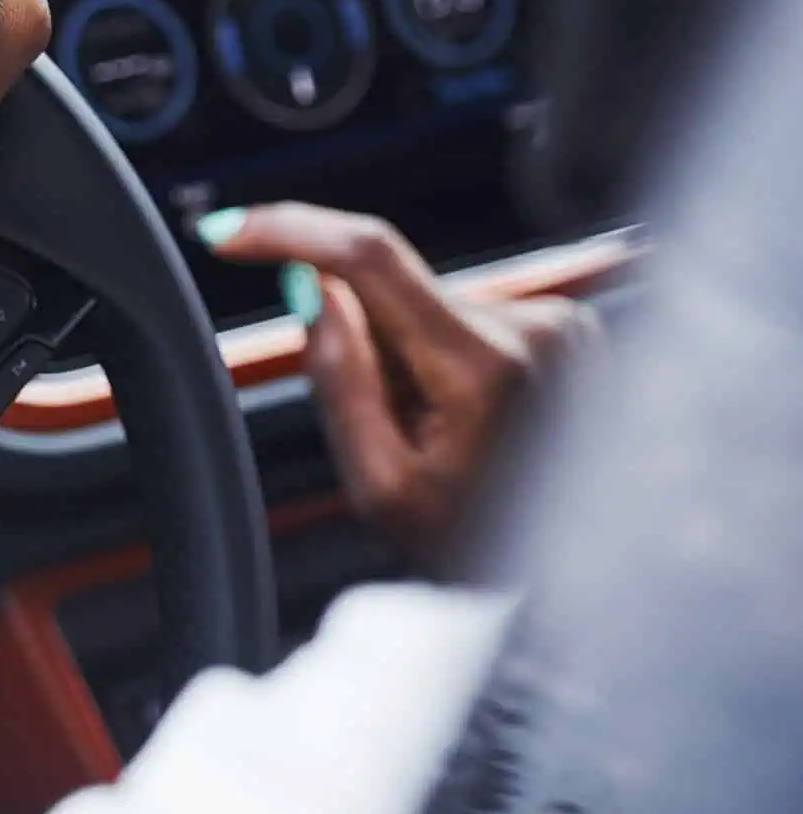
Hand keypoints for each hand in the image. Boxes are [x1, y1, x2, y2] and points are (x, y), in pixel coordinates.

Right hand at [198, 202, 593, 557]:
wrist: (583, 582)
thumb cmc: (480, 548)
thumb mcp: (381, 489)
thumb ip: (339, 382)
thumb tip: (313, 289)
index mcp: (485, 367)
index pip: (369, 256)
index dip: (287, 231)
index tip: (229, 232)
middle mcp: (535, 327)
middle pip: (393, 292)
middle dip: (362, 341)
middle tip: (386, 426)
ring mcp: (560, 325)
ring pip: (427, 308)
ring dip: (406, 357)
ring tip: (439, 437)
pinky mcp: (567, 328)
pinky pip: (466, 322)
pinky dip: (443, 362)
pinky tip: (467, 421)